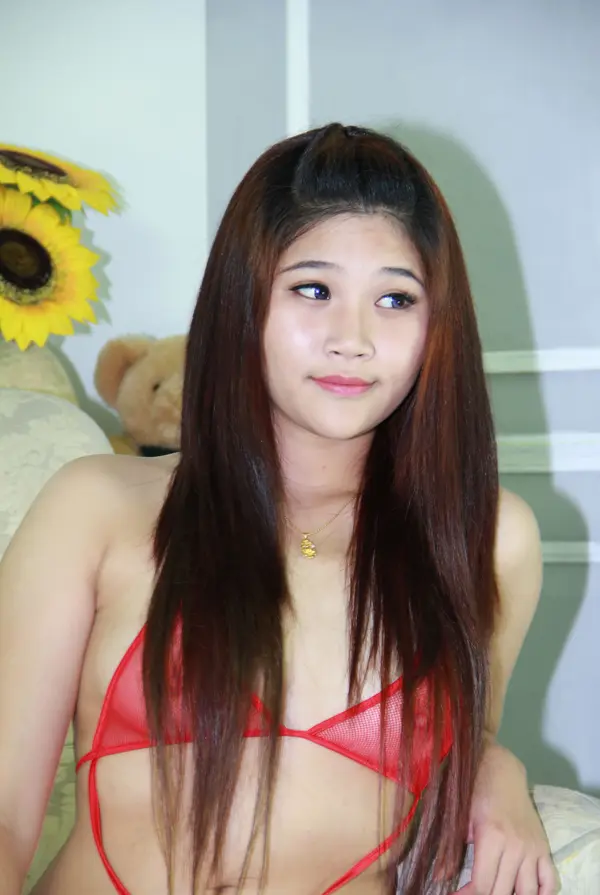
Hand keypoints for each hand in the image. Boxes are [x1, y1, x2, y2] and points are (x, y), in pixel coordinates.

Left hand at [458, 740, 558, 894]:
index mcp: (492, 838)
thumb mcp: (460, 818)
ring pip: (526, 892)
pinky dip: (540, 894)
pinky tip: (524, 894)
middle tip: (471, 892)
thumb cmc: (476, 790)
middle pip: (502, 892)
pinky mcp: (543, 847)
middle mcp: (516, 847)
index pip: (482, 885)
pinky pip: (549, 881)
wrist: (502, 770)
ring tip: (495, 890)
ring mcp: (533, 848)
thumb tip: (440, 878)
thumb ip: (450, 851)